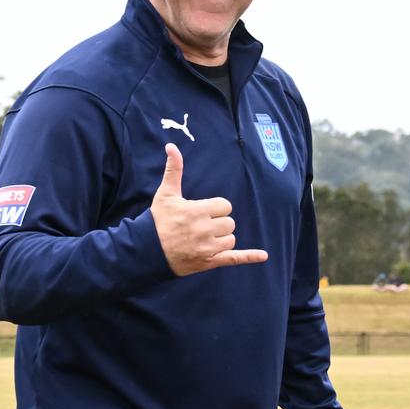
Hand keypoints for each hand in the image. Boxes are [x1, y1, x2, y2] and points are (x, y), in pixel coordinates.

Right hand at [151, 143, 267, 275]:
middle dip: (218, 223)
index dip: (216, 208)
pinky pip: (234, 259)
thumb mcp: (166, 194)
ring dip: (222, 238)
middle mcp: (205, 229)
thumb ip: (173, 170)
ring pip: (230, 238)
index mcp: (198, 211)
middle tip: (200, 226)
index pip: (225, 206)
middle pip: (229, 222)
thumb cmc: (157, 221)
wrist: (146, 251)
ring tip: (203, 239)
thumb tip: (172, 146)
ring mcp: (208, 247)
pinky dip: (250, 257)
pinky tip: (264, 255)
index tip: (202, 212)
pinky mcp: (209, 261)